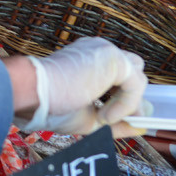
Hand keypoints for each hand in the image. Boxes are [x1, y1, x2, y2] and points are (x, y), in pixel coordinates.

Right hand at [15, 36, 146, 134]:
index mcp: (88, 59)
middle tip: (111, 119)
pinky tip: (104, 115)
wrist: (32, 93)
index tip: (109, 120)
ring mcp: (107, 51)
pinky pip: (135, 85)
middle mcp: (99, 50)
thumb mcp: (89, 119)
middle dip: (128, 99)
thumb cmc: (51, 105)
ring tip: (103, 118)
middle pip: (133, 73)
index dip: (120, 99)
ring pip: (137, 79)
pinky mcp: (114, 59)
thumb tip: (142, 125)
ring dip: (127, 104)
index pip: (118, 75)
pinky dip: (125, 105)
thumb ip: (117, 121)